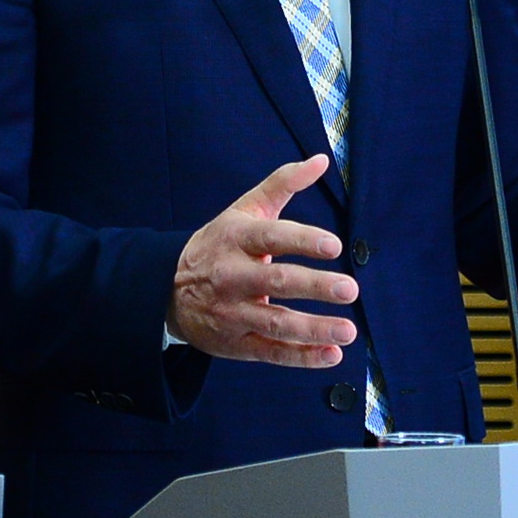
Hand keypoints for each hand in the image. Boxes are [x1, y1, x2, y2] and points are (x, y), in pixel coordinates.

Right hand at [170, 154, 360, 366]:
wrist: (167, 290)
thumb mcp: (243, 210)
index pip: (272, 237)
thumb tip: (321, 160)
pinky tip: (331, 354)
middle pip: (276, 282)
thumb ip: (282, 183)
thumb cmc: (219, 244)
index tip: (335, 246)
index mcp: (236, 238)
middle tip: (350, 289)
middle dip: (315, 286)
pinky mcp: (236, 344)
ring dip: (314, 329)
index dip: (303, 241)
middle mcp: (232, 276)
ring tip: (349, 331)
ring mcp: (233, 313)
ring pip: (275, 323)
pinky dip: (301, 357)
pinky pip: (272, 353)